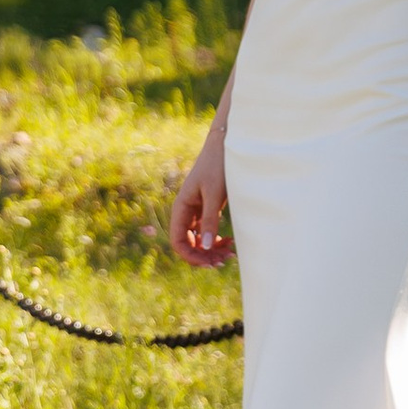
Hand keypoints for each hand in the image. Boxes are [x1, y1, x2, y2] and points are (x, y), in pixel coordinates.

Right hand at [168, 115, 233, 266]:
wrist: (226, 145)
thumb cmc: (218, 166)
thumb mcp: (214, 194)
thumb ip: (210, 220)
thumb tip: (206, 247)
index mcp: (181, 206)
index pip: (177, 241)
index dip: (190, 256)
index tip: (209, 263)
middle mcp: (186, 211)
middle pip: (188, 243)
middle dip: (204, 255)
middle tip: (224, 260)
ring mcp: (196, 211)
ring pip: (198, 239)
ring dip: (211, 249)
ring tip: (230, 254)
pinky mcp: (207, 209)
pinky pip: (207, 232)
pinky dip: (216, 239)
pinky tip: (229, 243)